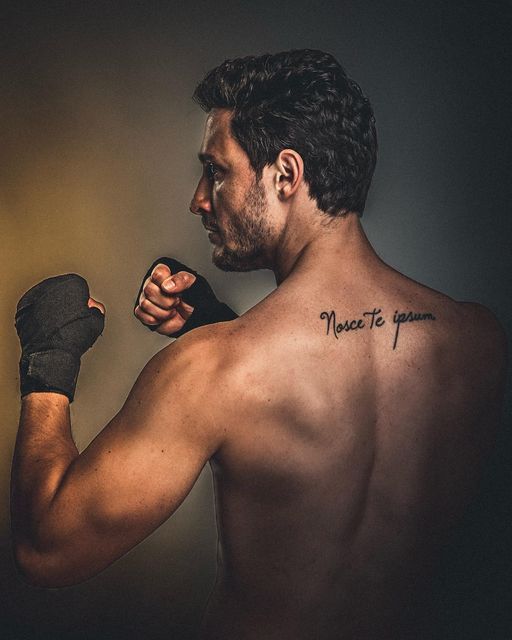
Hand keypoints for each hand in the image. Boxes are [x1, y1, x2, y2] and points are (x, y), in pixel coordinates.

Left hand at [15, 274, 104, 401]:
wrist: (51, 353)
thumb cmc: (73, 337)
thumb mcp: (97, 321)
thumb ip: (97, 309)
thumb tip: (93, 308)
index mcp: (71, 283)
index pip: (81, 288)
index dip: (84, 303)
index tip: (84, 314)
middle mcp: (51, 286)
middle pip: (62, 292)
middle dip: (67, 303)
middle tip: (71, 321)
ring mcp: (34, 297)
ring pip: (47, 300)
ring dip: (52, 309)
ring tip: (59, 326)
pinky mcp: (22, 309)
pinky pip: (34, 310)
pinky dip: (39, 316)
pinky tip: (47, 328)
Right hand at [134, 257, 237, 337]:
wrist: (193, 316)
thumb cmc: (193, 297)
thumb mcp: (193, 284)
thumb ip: (181, 280)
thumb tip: (166, 286)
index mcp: (163, 273)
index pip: (158, 274)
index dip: (167, 283)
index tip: (176, 290)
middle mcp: (152, 284)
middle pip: (149, 290)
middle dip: (167, 300)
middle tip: (177, 302)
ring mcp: (146, 298)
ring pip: (145, 304)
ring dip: (163, 312)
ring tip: (172, 310)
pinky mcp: (144, 312)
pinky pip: (140, 315)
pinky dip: (155, 319)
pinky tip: (164, 318)